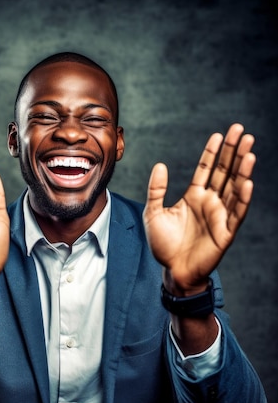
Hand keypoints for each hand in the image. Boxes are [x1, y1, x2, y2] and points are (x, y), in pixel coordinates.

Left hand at [142, 123, 254, 292]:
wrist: (173, 271)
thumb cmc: (164, 245)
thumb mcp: (153, 214)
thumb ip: (156, 190)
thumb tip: (160, 165)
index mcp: (194, 196)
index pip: (207, 169)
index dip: (213, 152)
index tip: (219, 134)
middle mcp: (210, 202)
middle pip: (225, 172)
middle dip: (233, 152)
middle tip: (241, 131)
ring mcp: (220, 216)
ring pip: (235, 188)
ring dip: (242, 170)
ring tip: (249, 151)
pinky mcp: (226, 232)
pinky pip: (237, 213)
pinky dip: (243, 198)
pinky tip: (247, 182)